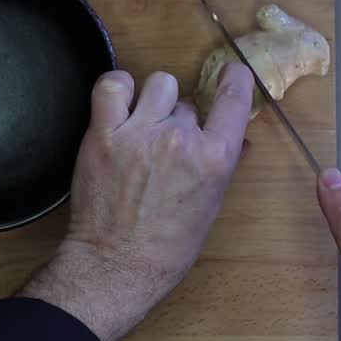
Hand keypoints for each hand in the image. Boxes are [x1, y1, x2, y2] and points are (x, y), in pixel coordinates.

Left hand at [20, 65, 254, 340]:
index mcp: (214, 158)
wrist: (117, 265)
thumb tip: (236, 137)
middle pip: (187, 102)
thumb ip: (222, 164)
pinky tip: (121, 103)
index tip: (231, 75)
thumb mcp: (210, 205)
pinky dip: (118, 88)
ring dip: (154, 101)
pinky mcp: (104, 133)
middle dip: (180, 120)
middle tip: (166, 147)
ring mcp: (139, 133)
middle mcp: (180, 139)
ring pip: (158, 84)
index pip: (234, 97)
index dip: (234, 79)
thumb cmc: (168, 245)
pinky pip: (112, 85)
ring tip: (143, 125)